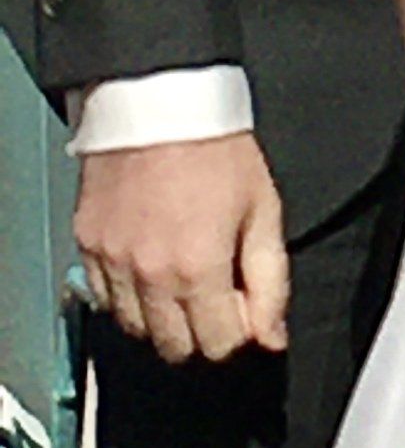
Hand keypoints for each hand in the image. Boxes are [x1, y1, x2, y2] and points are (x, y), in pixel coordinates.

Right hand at [74, 133, 289, 364]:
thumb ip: (271, 280)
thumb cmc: (218, 147)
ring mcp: (113, 263)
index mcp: (199, 268)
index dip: (241, 330)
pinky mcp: (88, 246)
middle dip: (204, 331)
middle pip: (176, 347)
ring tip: (184, 278)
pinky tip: (150, 269)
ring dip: (164, 318)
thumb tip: (273, 338)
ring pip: (137, 330)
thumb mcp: (263, 208)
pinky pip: (105, 301)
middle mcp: (150, 276)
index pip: (220, 344)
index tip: (246, 302)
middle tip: (217, 293)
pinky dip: (128, 297)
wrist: (160, 100)